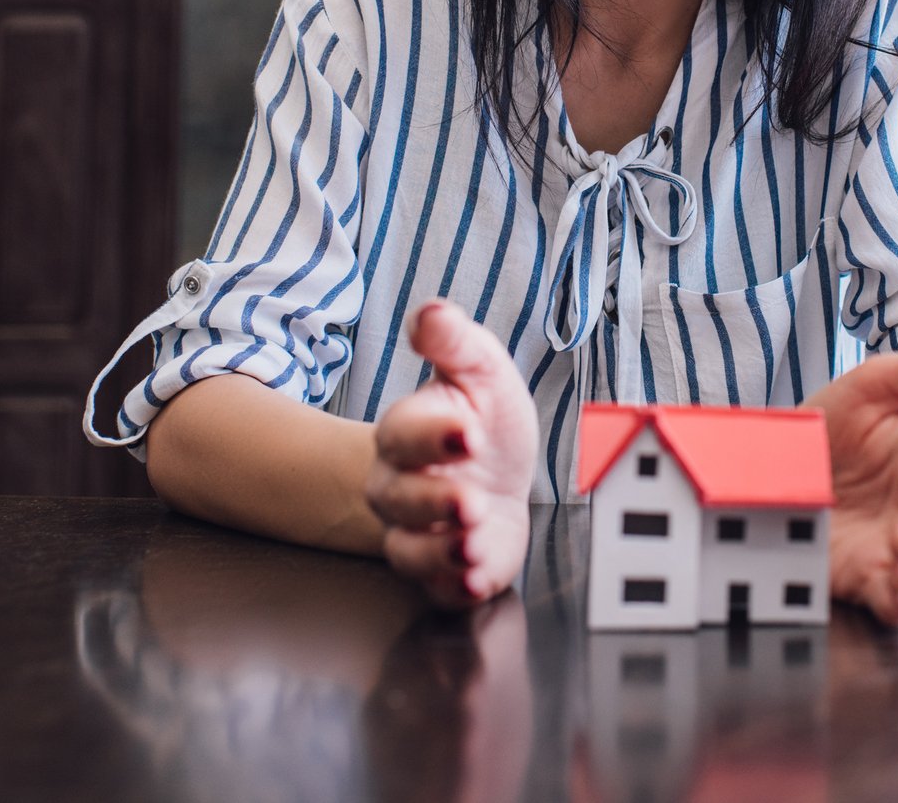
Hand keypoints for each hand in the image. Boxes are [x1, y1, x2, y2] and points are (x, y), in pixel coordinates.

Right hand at [367, 300, 538, 607]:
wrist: (498, 474)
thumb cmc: (484, 419)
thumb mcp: (481, 371)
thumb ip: (456, 343)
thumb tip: (431, 311)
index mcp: (407, 432)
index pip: (403, 432)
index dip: (431, 434)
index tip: (469, 431)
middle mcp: (400, 487)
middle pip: (398, 498)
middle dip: (433, 501)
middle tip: (470, 499)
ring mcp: (419, 532)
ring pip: (410, 549)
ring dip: (441, 550)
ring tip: (473, 542)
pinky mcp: (444, 571)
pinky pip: (438, 586)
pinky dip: (456, 585)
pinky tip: (477, 576)